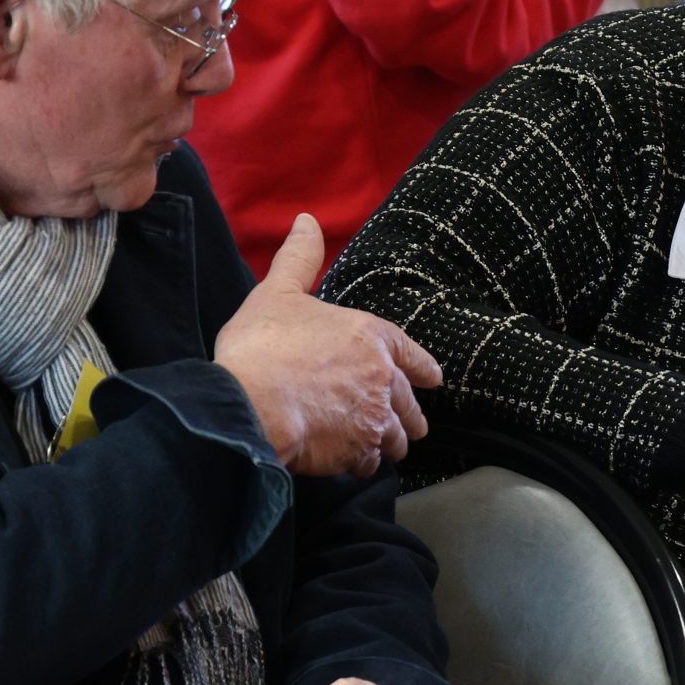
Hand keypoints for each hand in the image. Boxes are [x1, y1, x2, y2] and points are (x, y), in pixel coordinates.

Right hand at [215, 215, 442, 478]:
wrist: (250, 402)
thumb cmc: (262, 347)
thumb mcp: (277, 292)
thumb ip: (299, 258)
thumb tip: (306, 221)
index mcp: (371, 335)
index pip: (411, 353)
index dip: (423, 368)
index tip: (434, 380)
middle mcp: (383, 377)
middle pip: (409, 402)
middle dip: (411, 415)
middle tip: (414, 427)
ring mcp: (375, 417)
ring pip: (397, 435)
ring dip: (393, 441)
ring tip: (389, 448)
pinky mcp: (359, 451)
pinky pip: (372, 462)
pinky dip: (367, 463)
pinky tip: (358, 463)